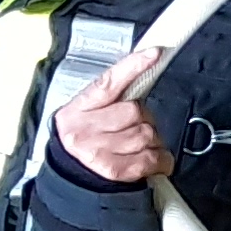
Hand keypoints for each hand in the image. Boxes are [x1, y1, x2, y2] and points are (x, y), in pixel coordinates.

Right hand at [48, 41, 168, 183]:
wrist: (70, 176)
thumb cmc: (84, 139)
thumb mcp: (87, 112)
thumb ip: (113, 95)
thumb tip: (144, 69)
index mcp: (79, 108)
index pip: (108, 83)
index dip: (133, 66)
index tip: (154, 53)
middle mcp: (86, 129)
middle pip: (134, 111)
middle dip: (144, 118)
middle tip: (136, 126)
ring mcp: (99, 151)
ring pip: (146, 134)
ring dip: (153, 139)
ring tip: (141, 145)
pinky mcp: (115, 170)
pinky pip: (151, 158)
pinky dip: (161, 159)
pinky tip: (154, 160)